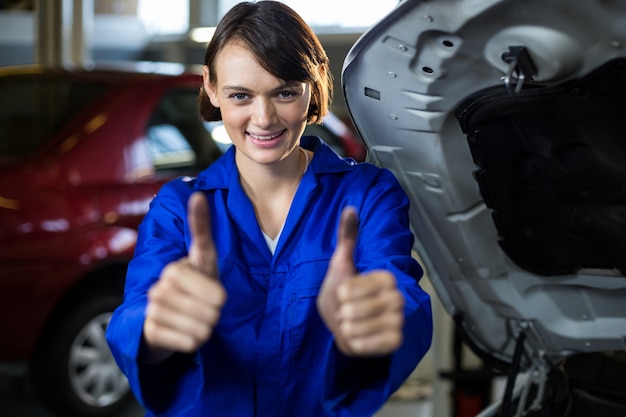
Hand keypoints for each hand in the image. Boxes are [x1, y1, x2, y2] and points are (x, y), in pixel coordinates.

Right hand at [142, 192, 226, 362]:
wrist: (169, 315)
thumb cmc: (193, 283)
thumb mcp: (202, 256)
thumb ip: (201, 228)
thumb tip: (198, 194)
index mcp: (174, 270)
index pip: (218, 296)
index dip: (220, 298)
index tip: (211, 293)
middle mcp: (159, 290)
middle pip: (211, 314)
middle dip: (213, 314)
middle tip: (202, 307)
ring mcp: (152, 312)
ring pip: (201, 330)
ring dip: (204, 328)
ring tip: (194, 318)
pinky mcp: (151, 333)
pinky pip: (190, 344)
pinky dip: (193, 342)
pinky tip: (184, 331)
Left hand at [317, 207, 404, 356]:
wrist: (345, 322)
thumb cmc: (343, 292)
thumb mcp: (341, 262)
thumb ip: (347, 236)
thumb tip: (349, 208)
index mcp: (388, 278)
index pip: (358, 286)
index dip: (344, 291)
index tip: (344, 292)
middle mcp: (398, 298)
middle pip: (355, 308)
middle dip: (342, 311)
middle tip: (347, 311)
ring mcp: (398, 321)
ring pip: (358, 327)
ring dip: (346, 328)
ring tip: (351, 323)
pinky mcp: (395, 341)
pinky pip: (368, 344)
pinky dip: (355, 342)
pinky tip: (357, 337)